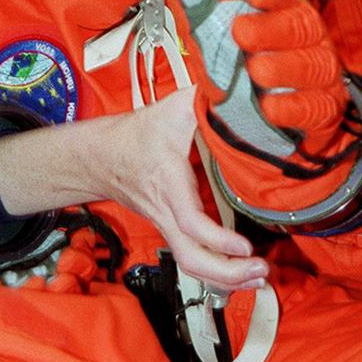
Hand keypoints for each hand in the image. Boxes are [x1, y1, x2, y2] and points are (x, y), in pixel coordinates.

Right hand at [96, 89, 268, 290]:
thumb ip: (204, 95)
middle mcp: (167, 212)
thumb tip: (237, 82)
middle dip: (228, 273)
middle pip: (192, 258)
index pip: (191, 221)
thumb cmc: (136, 135)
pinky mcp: (170, 231)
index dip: (219, 239)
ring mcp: (167, 226)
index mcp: (169, 183)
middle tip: (260, 271)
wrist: (101, 157)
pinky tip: (241, 273)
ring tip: (258, 277)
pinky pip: (192, 259)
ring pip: (192, 265)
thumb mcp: (172, 108)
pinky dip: (217, 273)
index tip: (245, 244)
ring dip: (226, 279)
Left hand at [233, 0, 346, 150]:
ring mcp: (317, 68)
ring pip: (313, 63)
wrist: (249, 108)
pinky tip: (270, 107)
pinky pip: (315, 105)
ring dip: (284, 67)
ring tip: (255, 71)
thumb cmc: (233, 55)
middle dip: (271, 28)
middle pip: (299, 23)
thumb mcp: (205, 24)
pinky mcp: (321, 105)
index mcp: (279, 5)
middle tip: (241, 32)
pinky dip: (293, 107)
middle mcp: (304, 32)